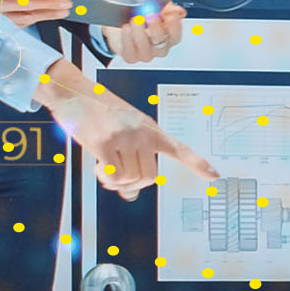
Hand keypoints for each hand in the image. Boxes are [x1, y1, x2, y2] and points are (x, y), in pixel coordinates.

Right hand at [35, 72, 206, 197]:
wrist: (74, 93)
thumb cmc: (100, 114)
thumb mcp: (123, 133)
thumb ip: (132, 160)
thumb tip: (130, 197)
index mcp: (151, 129)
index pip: (179, 149)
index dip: (197, 164)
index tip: (215, 176)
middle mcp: (142, 133)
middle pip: (150, 177)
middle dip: (133, 185)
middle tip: (117, 178)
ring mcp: (124, 137)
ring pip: (131, 179)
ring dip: (116, 182)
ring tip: (105, 169)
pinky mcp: (104, 142)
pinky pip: (114, 175)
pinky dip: (106, 178)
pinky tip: (98, 167)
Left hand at [104, 0, 189, 64]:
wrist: (124, 20)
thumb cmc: (142, 14)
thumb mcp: (157, 6)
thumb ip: (168, 8)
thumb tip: (178, 11)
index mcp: (169, 36)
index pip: (176, 35)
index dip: (174, 27)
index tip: (170, 16)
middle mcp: (159, 47)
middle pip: (162, 43)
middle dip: (156, 29)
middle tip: (150, 17)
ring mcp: (145, 53)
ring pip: (145, 48)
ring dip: (139, 33)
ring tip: (135, 20)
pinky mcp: (130, 56)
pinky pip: (129, 51)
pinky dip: (127, 38)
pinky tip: (127, 28)